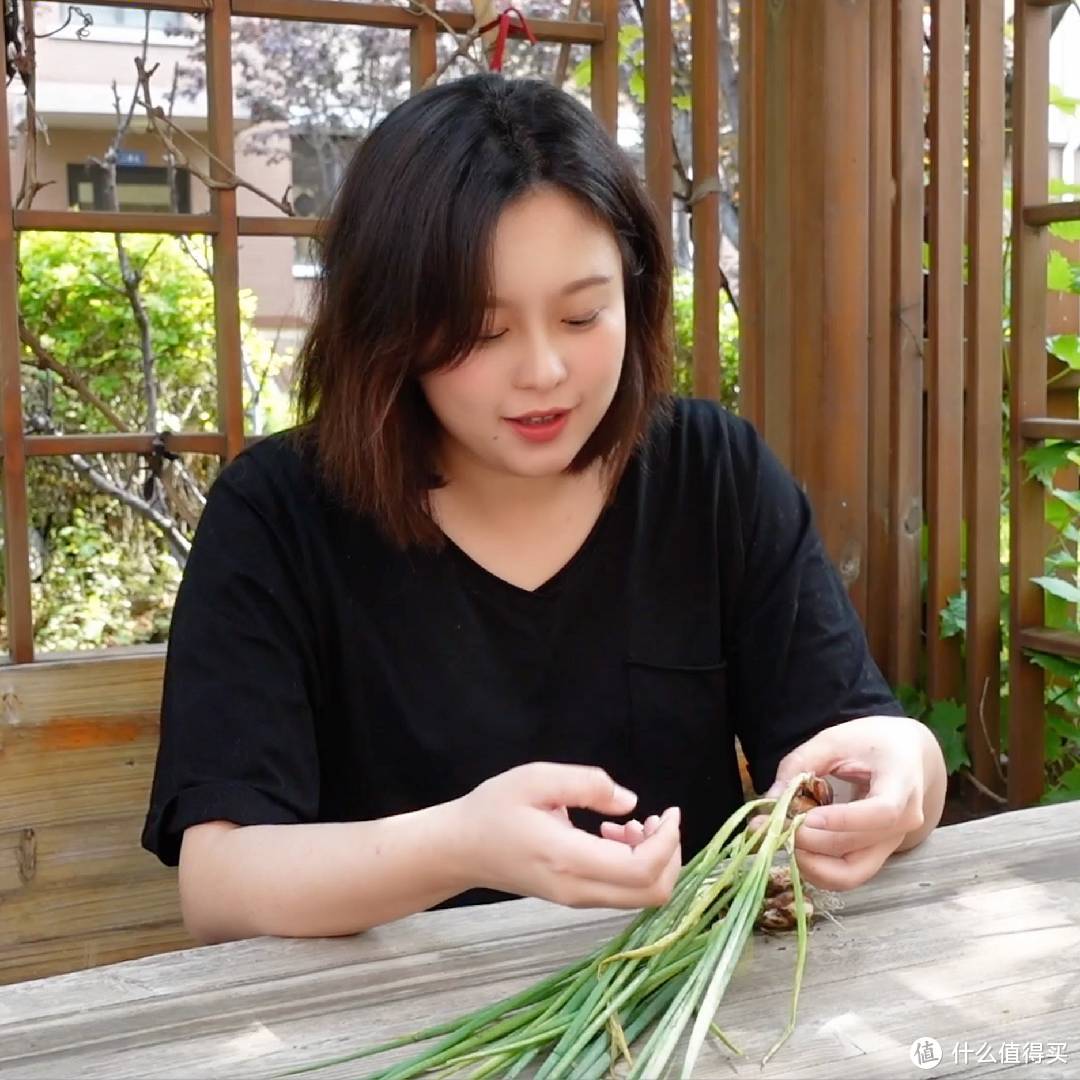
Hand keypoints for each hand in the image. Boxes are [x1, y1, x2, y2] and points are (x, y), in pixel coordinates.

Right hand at [455, 762, 681, 909]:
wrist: (460, 849)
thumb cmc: (493, 809)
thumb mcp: (536, 779)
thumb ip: (587, 784)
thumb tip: (629, 801)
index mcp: (569, 859)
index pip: (642, 870)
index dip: (668, 842)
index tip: (668, 811)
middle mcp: (578, 889)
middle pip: (652, 894)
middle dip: (669, 854)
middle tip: (654, 818)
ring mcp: (577, 899)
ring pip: (640, 897)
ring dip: (652, 859)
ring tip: (631, 823)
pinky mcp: (575, 898)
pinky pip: (622, 892)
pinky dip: (635, 865)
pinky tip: (613, 835)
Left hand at [748, 715, 944, 891]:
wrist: (907, 756)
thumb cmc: (872, 742)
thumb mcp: (835, 739)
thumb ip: (801, 763)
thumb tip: (771, 798)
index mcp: (902, 784)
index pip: (881, 812)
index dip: (842, 820)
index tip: (806, 817)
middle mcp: (904, 823)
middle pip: (856, 848)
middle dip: (809, 841)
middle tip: (770, 824)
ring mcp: (891, 845)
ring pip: (851, 874)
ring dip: (810, 863)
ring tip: (781, 836)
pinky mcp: (875, 856)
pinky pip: (846, 874)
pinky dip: (815, 866)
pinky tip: (795, 842)